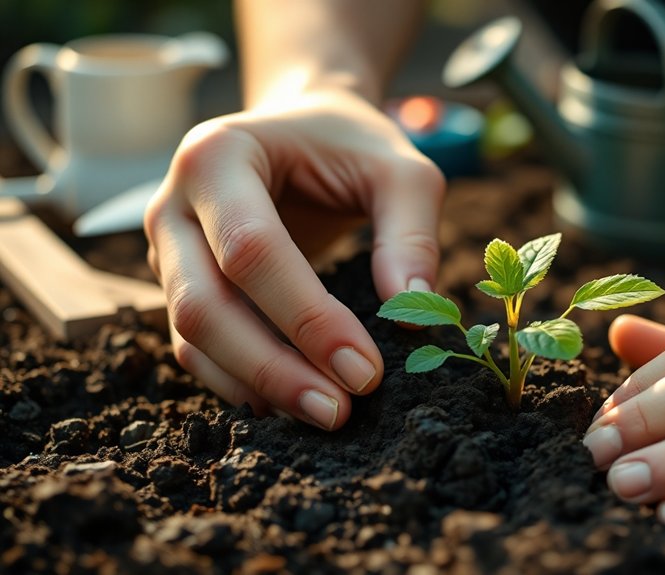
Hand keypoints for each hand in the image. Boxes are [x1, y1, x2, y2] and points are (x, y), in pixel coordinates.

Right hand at [144, 87, 444, 429]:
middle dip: (272, 368)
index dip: (307, 318)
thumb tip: (410, 317)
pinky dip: (241, 382)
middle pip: (204, 303)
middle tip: (340, 412)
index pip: (252, 251)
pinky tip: (291, 404)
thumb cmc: (349, 144)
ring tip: (325, 414)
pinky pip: (195, 347)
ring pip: (191, 336)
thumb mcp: (397, 169)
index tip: (365, 371)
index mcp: (217, 156)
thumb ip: (411, 233)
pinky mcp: (178, 284)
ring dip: (256, 385)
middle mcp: (173, 204)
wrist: (301, 126)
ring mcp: (166, 248)